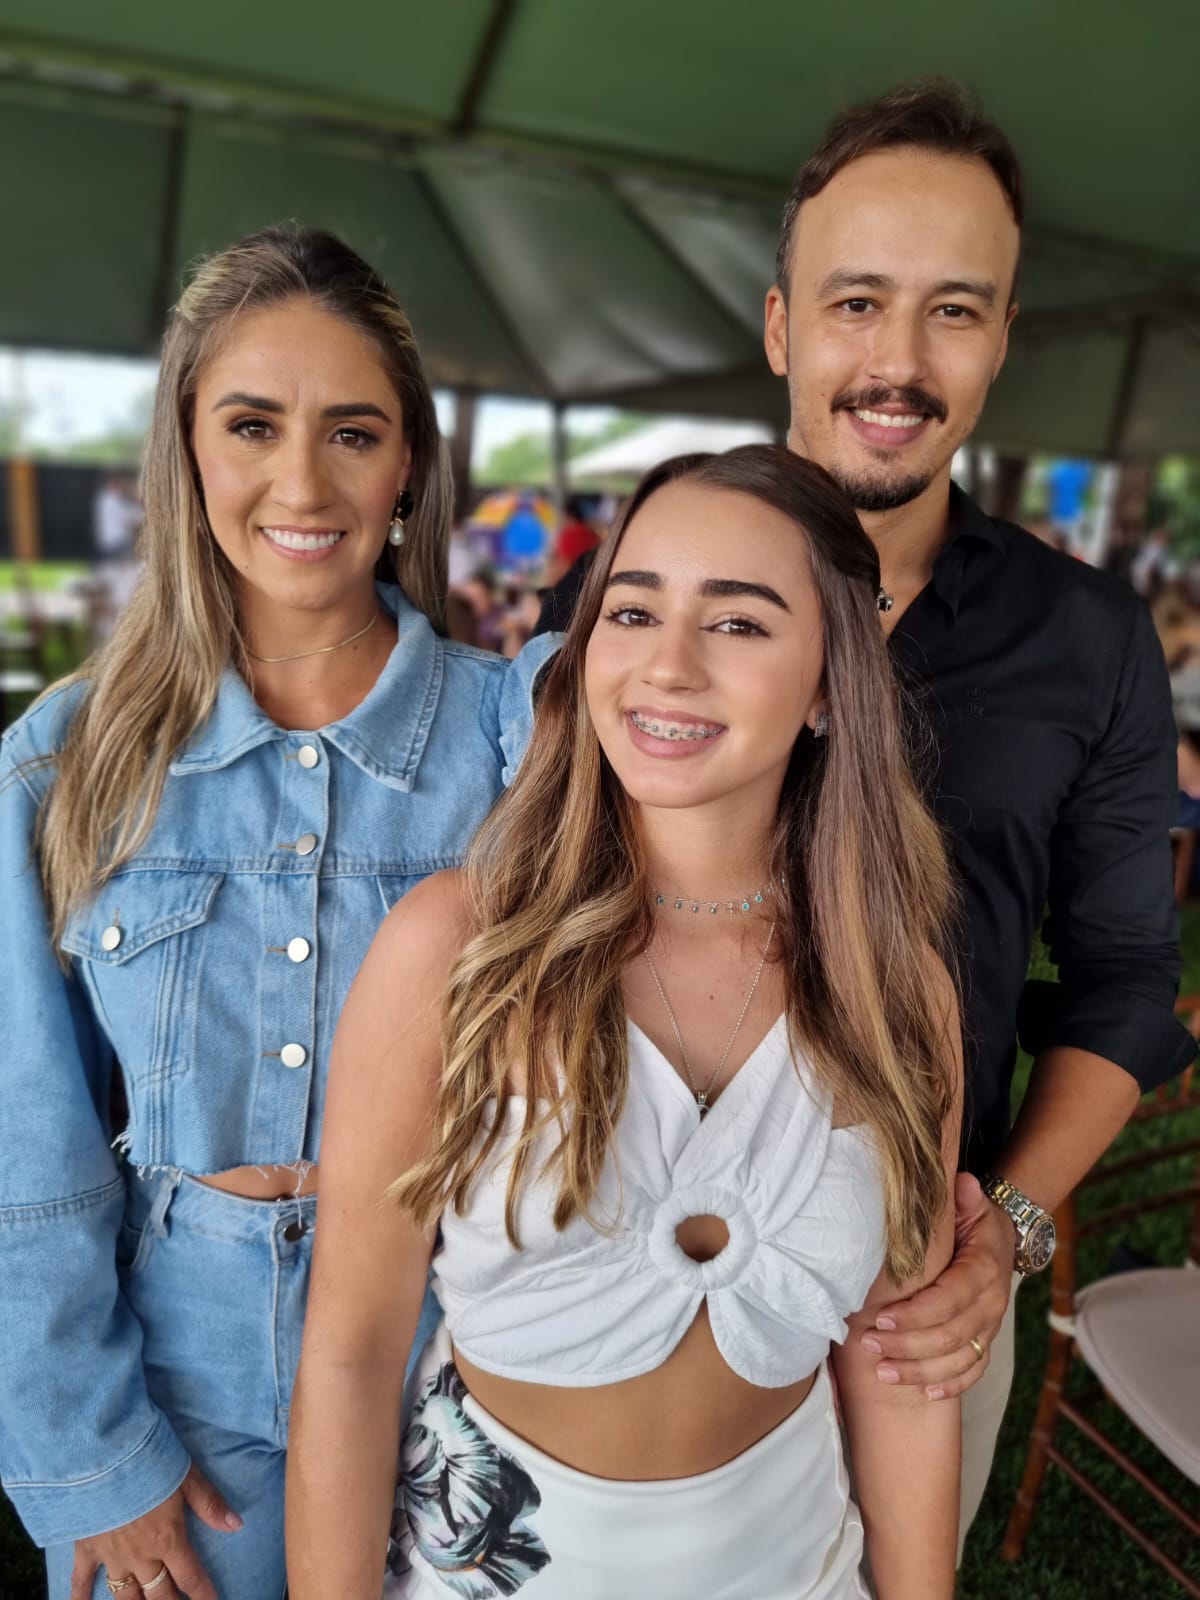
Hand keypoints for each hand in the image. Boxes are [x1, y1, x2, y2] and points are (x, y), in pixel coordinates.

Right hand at [70, 1463, 241, 1599]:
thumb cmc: (149, 1462)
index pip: (190, 1576)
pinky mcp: (86, 1549)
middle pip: (159, 1593)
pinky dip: (81, 1596)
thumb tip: (236, 1525)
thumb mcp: (187, 1476)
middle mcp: (141, 1556)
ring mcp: (111, 1556)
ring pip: (126, 1596)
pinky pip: (82, 1579)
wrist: (102, 1458)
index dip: (203, 1594)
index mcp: (168, 1539)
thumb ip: (209, 1503)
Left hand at [860, 1173, 1015, 1399]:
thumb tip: (963, 1183)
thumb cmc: (973, 1220)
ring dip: (920, 1370)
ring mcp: (990, 1326)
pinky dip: (951, 1384)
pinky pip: (974, 1370)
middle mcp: (991, 1303)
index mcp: (983, 1269)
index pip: (950, 1299)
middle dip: (907, 1344)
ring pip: (960, 1358)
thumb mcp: (970, 1204)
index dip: (916, 1313)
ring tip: (883, 1373)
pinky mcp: (986, 1340)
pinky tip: (925, 1393)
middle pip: (950, 1335)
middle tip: (869, 1345)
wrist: (1001, 1239)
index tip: (879, 1317)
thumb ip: (964, 1198)